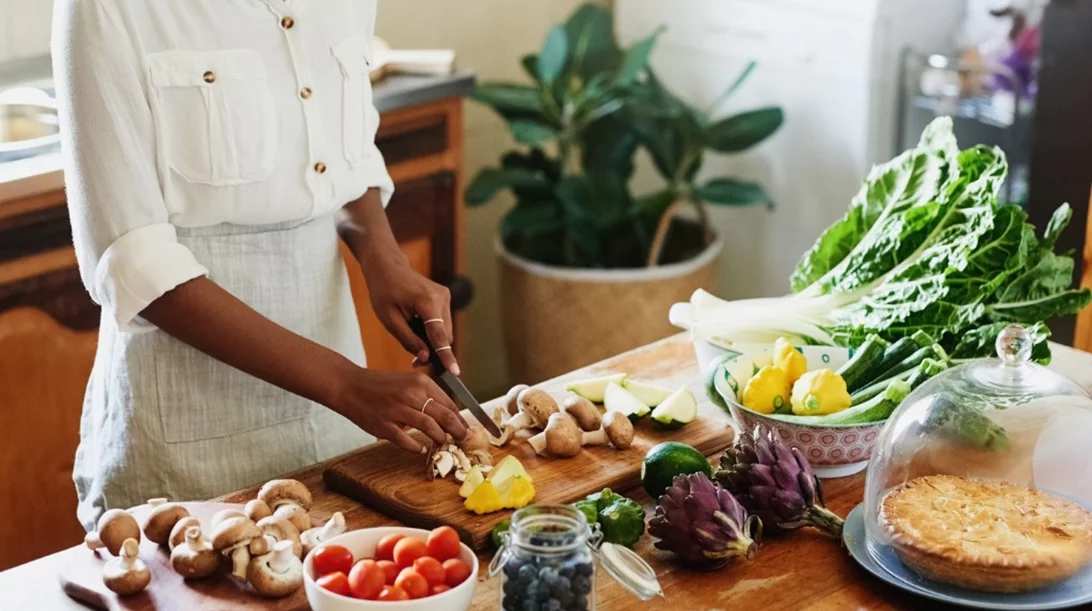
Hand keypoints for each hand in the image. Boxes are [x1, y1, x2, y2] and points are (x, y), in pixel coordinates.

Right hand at [331, 365, 467, 453]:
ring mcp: (397, 410)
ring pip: (429, 427)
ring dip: (440, 438)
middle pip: (444, 416)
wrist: (350, 385)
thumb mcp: (408, 381)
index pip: (449, 403)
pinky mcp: (384, 425)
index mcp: (420, 382)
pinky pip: (406, 440)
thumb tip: (449, 413)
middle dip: (457, 430)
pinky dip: (417, 448)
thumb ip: (427, 394)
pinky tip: (422, 450)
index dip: (460, 418)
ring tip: (443, 443)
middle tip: (462, 439)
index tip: (465, 427)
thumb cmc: (381, 385)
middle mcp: (411, 394)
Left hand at [365, 255, 459, 374]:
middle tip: (415, 362)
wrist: (387, 267)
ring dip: (432, 340)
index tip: (455, 372)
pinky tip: (416, 324)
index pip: (439, 336)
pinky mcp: (445, 297)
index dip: (446, 356)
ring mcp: (445, 296)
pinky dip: (433, 330)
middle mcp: (442, 298)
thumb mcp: (389, 319)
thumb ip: (408, 340)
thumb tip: (425, 358)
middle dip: (434, 350)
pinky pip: (442, 322)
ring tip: (412, 338)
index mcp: (427, 302)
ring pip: (445, 330)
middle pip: (445, 336)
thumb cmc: (384, 291)